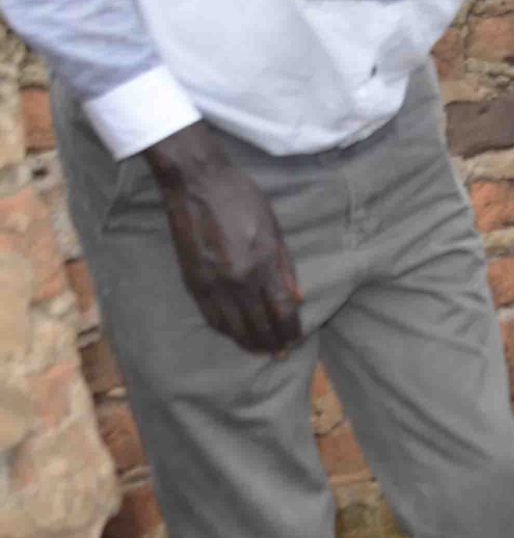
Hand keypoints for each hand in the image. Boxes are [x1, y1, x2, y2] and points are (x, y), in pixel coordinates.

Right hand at [146, 123, 302, 354]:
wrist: (196, 184)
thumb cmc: (242, 199)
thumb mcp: (274, 228)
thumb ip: (286, 266)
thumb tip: (298, 298)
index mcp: (262, 264)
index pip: (281, 310)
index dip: (290, 329)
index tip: (296, 340)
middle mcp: (237, 279)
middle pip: (258, 324)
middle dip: (272, 342)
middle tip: (281, 353)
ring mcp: (211, 283)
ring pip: (232, 326)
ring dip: (248, 342)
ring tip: (260, 351)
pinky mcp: (191, 281)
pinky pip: (210, 316)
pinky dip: (225, 330)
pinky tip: (234, 335)